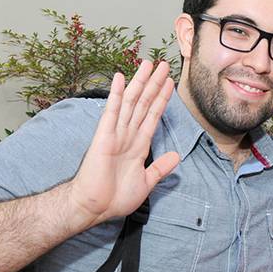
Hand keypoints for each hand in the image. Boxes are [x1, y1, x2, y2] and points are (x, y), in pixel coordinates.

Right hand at [69, 60, 179, 227]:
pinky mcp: (103, 136)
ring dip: (140, 82)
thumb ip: (161, 167)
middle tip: (164, 64)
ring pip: (131, 102)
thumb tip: (177, 156)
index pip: (153, 116)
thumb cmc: (116, 197)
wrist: (95, 207)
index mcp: (139, 145)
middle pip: (144, 103)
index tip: (170, 83)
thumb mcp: (146, 182)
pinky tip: (120, 78)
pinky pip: (111, 111)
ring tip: (149, 64)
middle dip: (154, 84)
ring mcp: (116, 133)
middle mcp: (128, 135)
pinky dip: (116, 94)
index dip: (162, 99)